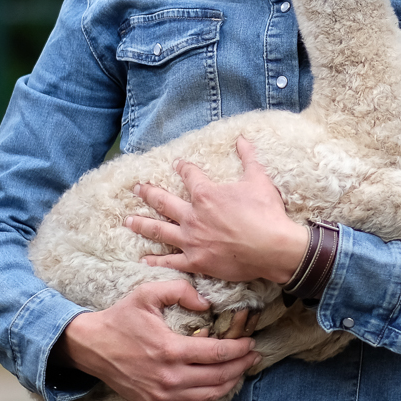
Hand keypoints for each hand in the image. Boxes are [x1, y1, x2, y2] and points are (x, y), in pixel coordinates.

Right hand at [55, 280, 261, 400]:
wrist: (91, 347)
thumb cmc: (121, 318)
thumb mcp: (148, 293)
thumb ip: (181, 290)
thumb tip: (207, 303)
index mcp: (169, 350)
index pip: (217, 354)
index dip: (239, 349)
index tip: (250, 342)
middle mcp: (168, 378)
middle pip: (218, 377)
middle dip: (241, 366)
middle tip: (253, 355)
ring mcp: (161, 395)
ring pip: (208, 396)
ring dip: (230, 383)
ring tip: (241, 369)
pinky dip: (210, 396)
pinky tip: (219, 384)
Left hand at [127, 136, 308, 284]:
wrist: (273, 248)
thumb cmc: (266, 213)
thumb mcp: (259, 180)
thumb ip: (248, 158)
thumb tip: (243, 139)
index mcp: (206, 195)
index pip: (189, 176)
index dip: (183, 168)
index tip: (177, 164)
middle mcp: (193, 216)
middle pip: (164, 202)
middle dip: (149, 193)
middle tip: (136, 188)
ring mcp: (191, 240)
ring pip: (159, 230)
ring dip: (142, 224)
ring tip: (128, 221)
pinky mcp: (196, 261)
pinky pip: (171, 260)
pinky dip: (157, 260)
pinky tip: (145, 259)